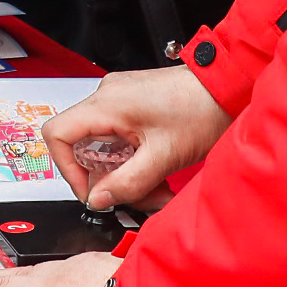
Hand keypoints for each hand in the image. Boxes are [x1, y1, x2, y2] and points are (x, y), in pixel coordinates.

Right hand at [43, 64, 232, 211]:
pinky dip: (135, 160)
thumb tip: (98, 199)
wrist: (229, 88)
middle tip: (138, 195)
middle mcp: (108, 96)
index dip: (67, 169)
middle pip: (84, 146)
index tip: (92, 191)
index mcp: (107, 104)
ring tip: (158, 188)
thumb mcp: (162, 158)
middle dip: (110, 179)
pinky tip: (159, 172)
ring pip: (105, 147)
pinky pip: (120, 138)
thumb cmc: (201, 110)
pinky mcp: (134, 103)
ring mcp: (121, 98)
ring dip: (127, 174)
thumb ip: (127, 183)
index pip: (57, 135)